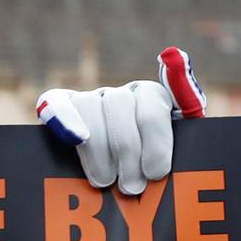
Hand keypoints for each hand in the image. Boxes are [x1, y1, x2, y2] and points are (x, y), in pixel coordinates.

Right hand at [34, 47, 206, 193]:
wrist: (132, 186)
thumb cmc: (161, 167)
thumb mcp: (184, 147)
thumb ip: (187, 107)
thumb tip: (173, 54)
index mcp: (155, 97)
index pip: (153, 105)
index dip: (155, 140)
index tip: (156, 172)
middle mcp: (123, 93)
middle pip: (120, 104)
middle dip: (127, 150)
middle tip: (133, 187)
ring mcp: (91, 99)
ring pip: (89, 106)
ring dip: (98, 148)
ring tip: (107, 182)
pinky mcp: (61, 109)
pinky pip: (54, 101)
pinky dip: (62, 116)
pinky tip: (75, 138)